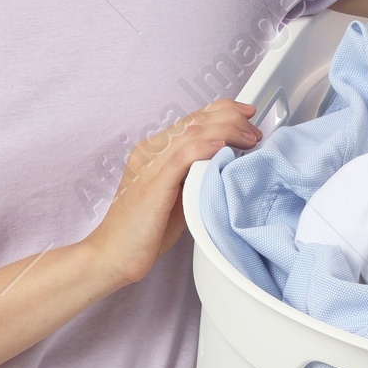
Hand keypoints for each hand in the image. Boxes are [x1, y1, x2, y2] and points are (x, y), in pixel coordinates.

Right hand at [89, 97, 260, 288]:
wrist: (112, 256)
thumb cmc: (144, 233)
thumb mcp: (178, 199)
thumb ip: (196, 178)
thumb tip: (227, 167)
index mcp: (154, 152)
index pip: (191, 119)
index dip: (222, 111)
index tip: (247, 116)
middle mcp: (150, 151)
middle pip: (195, 119)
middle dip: (231, 119)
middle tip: (254, 132)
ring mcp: (149, 164)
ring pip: (192, 131)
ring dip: (227, 131)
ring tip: (249, 140)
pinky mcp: (152, 183)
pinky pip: (182, 156)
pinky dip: (206, 146)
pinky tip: (224, 146)